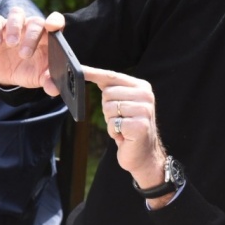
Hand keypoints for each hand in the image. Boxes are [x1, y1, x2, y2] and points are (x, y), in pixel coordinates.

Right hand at [0, 7, 64, 93]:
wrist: (9, 76)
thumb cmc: (30, 71)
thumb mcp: (40, 78)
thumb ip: (49, 81)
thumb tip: (54, 89)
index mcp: (48, 37)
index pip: (56, 21)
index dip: (55, 20)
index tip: (52, 26)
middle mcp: (33, 28)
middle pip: (35, 22)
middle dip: (31, 36)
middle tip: (25, 54)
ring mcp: (15, 27)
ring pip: (16, 14)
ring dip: (15, 27)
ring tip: (12, 44)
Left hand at [83, 67, 168, 199]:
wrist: (144, 154)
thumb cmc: (129, 128)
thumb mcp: (122, 105)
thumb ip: (111, 89)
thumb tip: (86, 73)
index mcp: (142, 87)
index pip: (113, 76)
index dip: (94, 73)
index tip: (79, 70)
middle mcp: (146, 95)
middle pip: (108, 93)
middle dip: (107, 109)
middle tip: (120, 119)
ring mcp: (144, 110)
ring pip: (109, 108)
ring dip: (111, 122)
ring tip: (123, 127)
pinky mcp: (140, 125)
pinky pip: (113, 124)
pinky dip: (114, 132)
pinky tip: (124, 136)